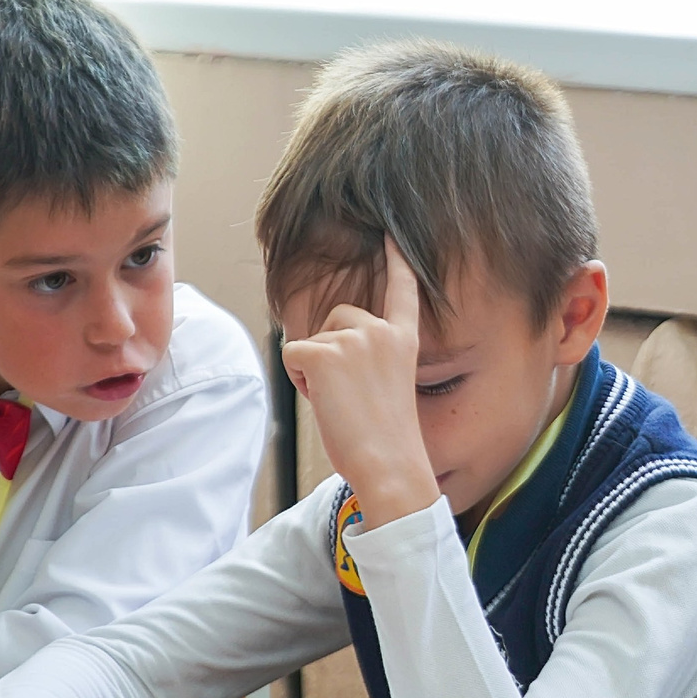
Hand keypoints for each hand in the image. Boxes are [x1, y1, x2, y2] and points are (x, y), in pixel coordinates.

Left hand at [281, 246, 440, 527]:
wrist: (390, 464)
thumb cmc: (386, 440)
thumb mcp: (386, 387)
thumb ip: (365, 360)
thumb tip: (321, 354)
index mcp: (404, 340)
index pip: (402, 291)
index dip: (396, 261)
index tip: (390, 233)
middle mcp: (381, 331)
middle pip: (337, 317)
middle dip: (330, 349)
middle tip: (350, 396)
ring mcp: (353, 339)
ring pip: (311, 339)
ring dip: (313, 370)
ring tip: (341, 404)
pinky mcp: (323, 353)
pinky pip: (292, 354)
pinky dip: (298, 379)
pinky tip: (324, 403)